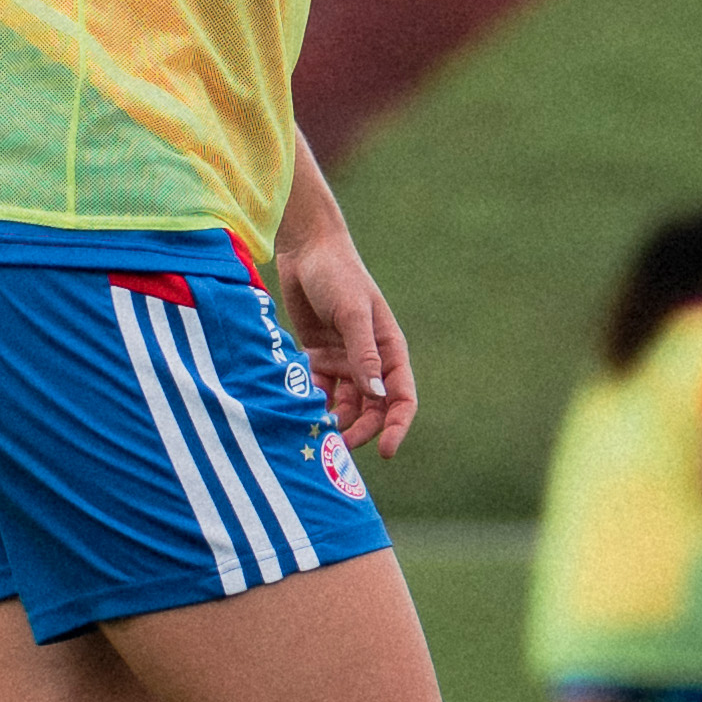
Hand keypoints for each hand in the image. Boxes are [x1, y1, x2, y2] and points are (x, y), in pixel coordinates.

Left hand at [271, 229, 417, 459]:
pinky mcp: (318, 358)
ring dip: (336, 421)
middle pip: (373, 408)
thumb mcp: (352, 313)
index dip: (397, 426)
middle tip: (338, 448)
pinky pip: (320, 391)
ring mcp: (344, 360)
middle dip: (361, 430)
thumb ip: (364, 353)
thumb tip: (377, 394)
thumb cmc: (336, 274)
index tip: (386, 450)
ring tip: (317, 432)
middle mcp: (370, 360)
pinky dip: (314, 403)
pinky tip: (300, 411)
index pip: (402, 397)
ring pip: (346, 405)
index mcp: (390, 349)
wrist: (304, 251)